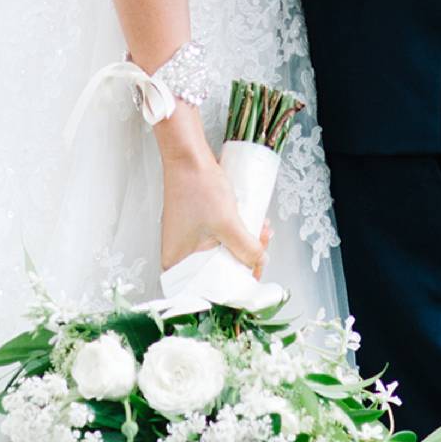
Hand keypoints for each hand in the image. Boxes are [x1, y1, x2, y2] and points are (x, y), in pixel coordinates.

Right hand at [158, 84, 266, 283]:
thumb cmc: (198, 188)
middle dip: (245, 259)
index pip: (209, 287)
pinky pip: (219, 237)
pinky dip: (236, 232)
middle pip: (219, 268)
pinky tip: (253, 223)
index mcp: (177, 264)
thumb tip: (261, 263)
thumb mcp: (228, 225)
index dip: (235, 284)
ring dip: (244, 243)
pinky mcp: (196, 224)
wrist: (189, 154)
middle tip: (263, 247)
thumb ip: (246, 249)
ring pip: (222, 251)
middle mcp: (179, 255)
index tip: (255, 275)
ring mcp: (188, 239)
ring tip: (262, 229)